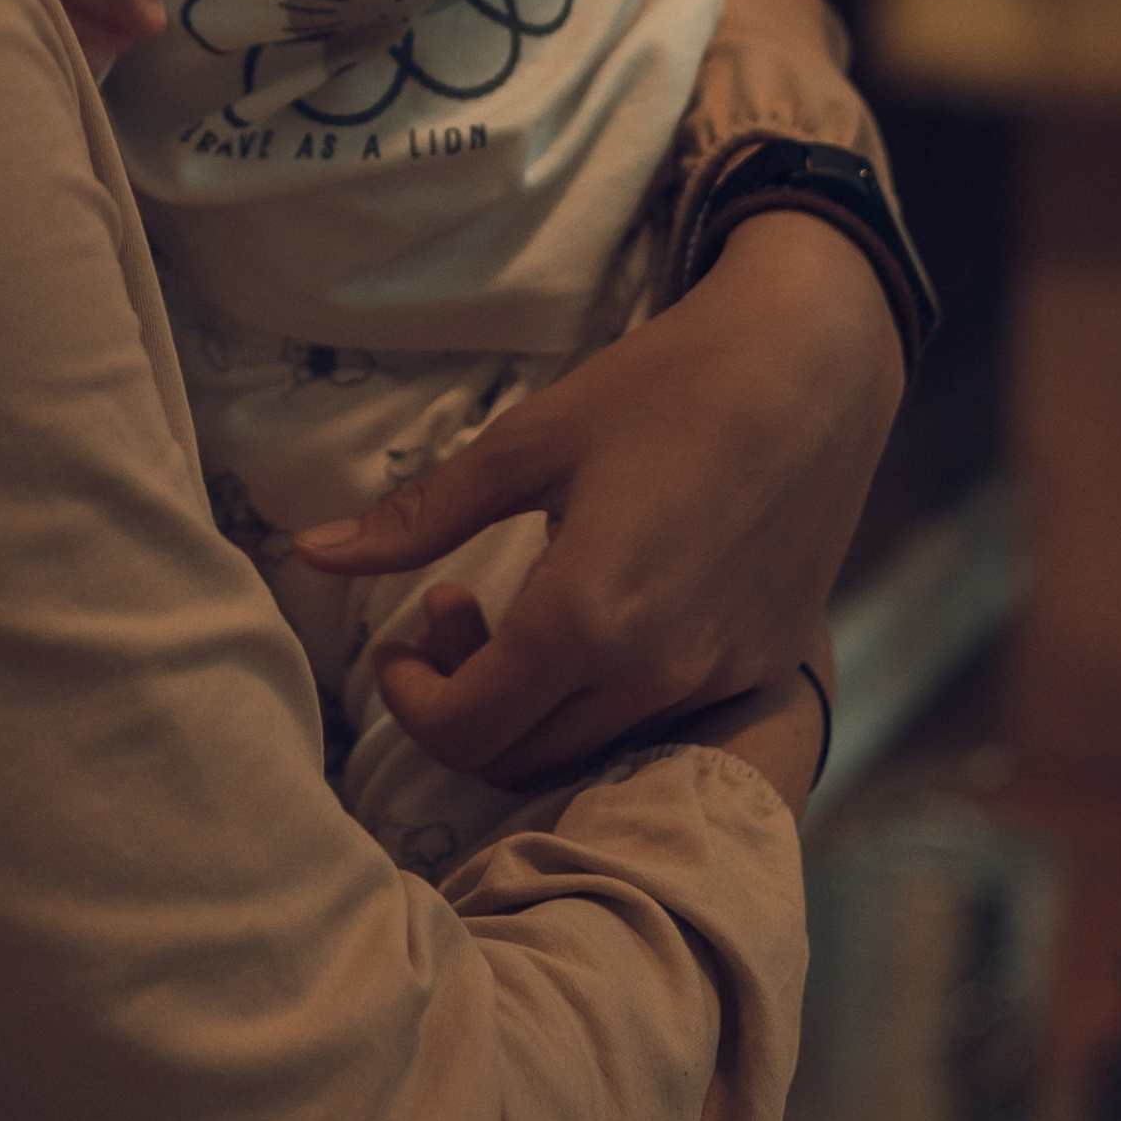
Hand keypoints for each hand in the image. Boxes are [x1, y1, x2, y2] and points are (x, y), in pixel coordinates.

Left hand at [295, 211, 901, 786]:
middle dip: (462, 699)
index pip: (468, 729)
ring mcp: (720, 679)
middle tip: (451, 605)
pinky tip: (603, 611)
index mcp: (588, 619)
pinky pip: (662, 722)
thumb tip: (308, 550)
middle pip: (522, 757)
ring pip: (591, 749)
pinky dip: (605, 695)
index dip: (412, 701)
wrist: (812, 363)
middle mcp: (658, 673)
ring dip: (533, 700)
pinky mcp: (765, 667)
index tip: (397, 644)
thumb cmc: (664, 385)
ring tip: (526, 603)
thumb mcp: (528, 441)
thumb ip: (419, 514)